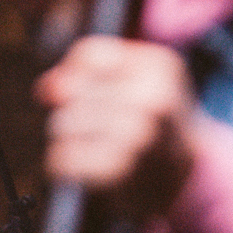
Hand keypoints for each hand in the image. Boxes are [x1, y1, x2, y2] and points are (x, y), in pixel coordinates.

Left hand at [33, 36, 198, 218]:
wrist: (187, 177)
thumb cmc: (149, 120)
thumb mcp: (134, 81)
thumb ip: (85, 74)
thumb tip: (45, 90)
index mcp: (160, 66)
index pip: (88, 55)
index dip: (76, 75)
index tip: (89, 93)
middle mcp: (153, 98)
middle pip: (71, 92)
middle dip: (72, 110)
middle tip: (101, 127)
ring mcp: (138, 135)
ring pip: (62, 124)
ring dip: (67, 138)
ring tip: (96, 146)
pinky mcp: (120, 169)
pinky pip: (62, 157)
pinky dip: (63, 164)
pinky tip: (87, 167)